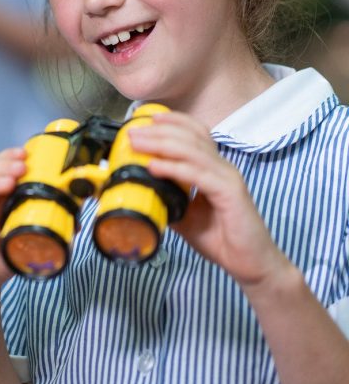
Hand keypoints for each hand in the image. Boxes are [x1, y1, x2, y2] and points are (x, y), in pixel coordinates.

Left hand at [127, 110, 288, 287]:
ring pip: (192, 151)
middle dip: (159, 131)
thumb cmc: (222, 239)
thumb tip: (141, 191)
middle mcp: (223, 168)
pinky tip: (155, 166)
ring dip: (161, 144)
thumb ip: (168, 199)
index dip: (173, 122)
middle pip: (190, 138)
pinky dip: (174, 168)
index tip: (146, 119)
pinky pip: (197, 175)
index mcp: (214, 168)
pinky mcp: (230, 192)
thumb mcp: (185, 216)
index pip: (196, 134)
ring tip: (138, 144)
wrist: (250, 264)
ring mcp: (228, 178)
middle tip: (132, 132)